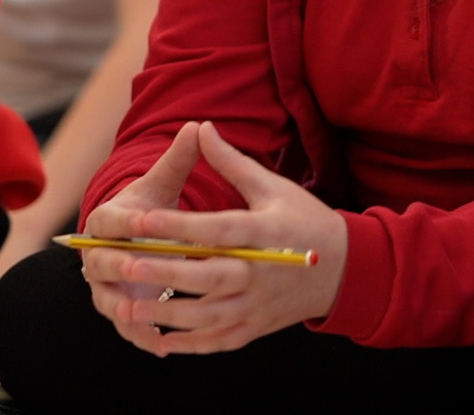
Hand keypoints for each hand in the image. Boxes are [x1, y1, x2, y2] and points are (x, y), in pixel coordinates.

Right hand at [78, 123, 205, 352]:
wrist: (136, 241)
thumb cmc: (152, 210)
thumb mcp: (163, 185)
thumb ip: (178, 160)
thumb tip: (198, 125)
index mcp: (106, 222)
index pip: (107, 222)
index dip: (123, 222)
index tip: (142, 221)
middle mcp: (96, 256)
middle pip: (101, 264)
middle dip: (120, 266)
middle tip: (141, 268)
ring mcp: (104, 288)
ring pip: (109, 300)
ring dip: (126, 308)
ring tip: (144, 313)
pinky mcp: (118, 311)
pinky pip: (125, 328)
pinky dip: (141, 337)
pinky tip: (163, 346)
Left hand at [81, 122, 347, 355]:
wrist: (346, 270)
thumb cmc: (303, 220)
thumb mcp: (273, 187)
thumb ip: (231, 162)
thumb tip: (201, 128)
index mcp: (267, 232)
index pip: (217, 228)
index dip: (179, 225)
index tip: (142, 219)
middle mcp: (263, 272)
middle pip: (210, 277)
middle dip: (166, 273)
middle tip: (127, 266)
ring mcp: (259, 305)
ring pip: (209, 316)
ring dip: (168, 315)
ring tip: (129, 307)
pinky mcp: (257, 328)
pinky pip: (219, 341)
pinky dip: (189, 345)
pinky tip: (158, 340)